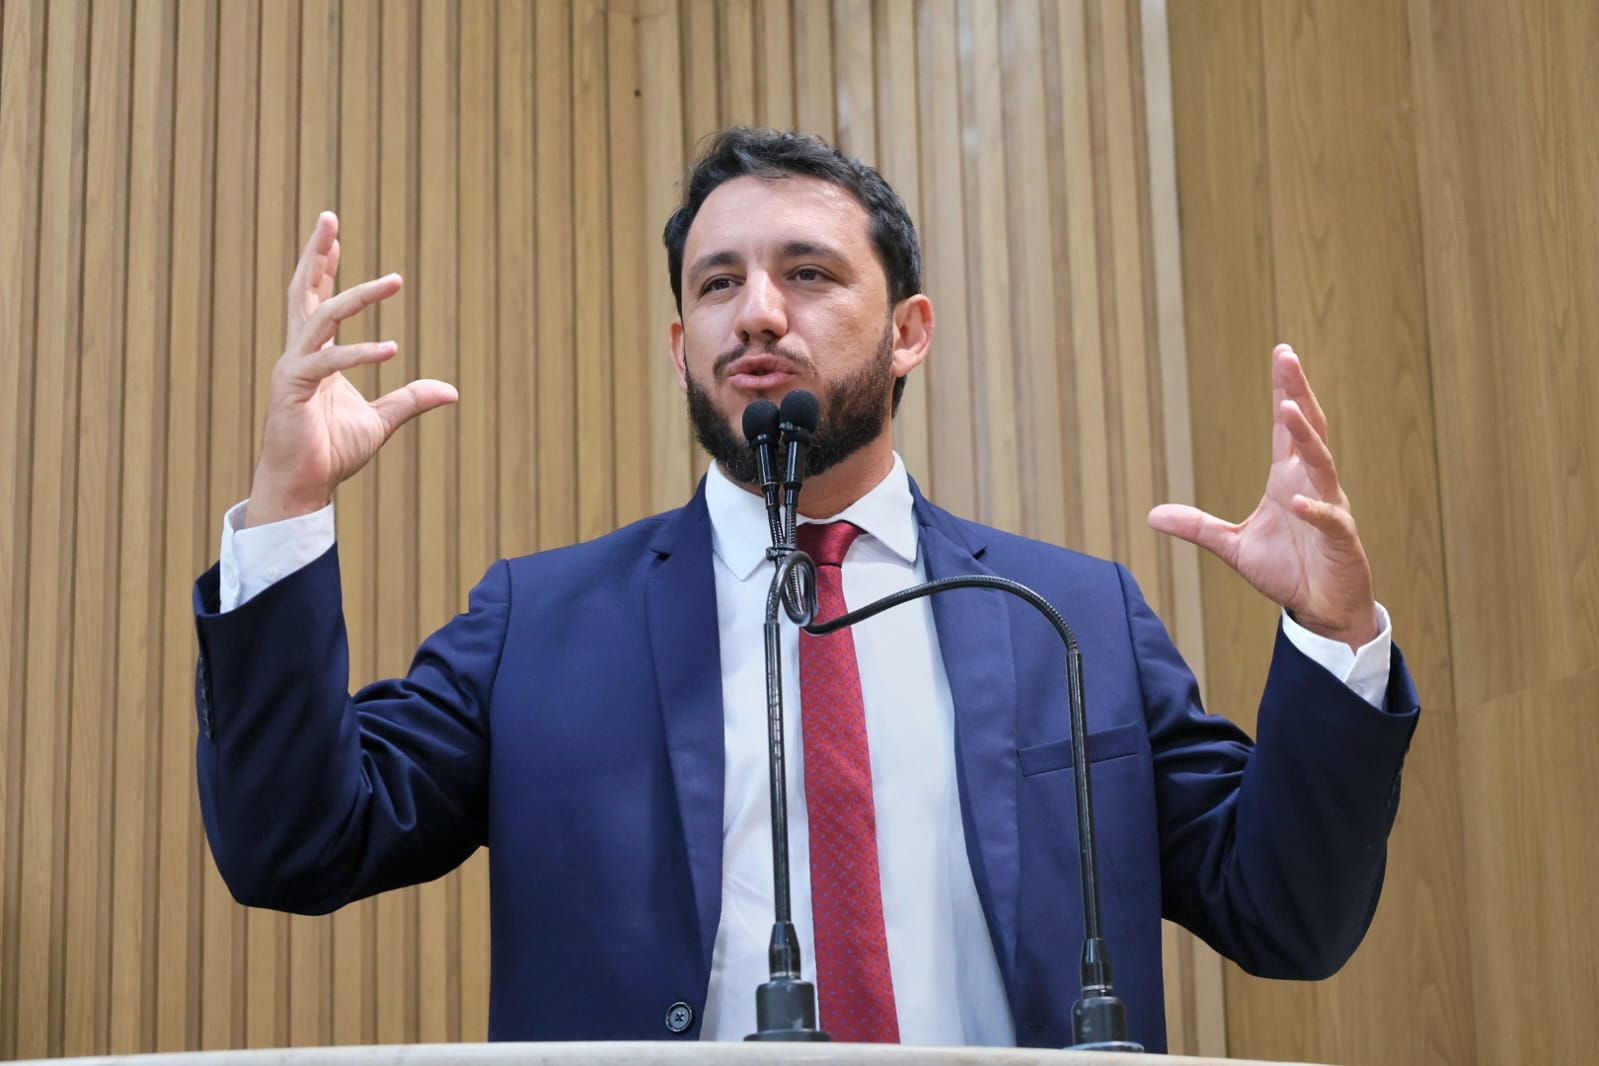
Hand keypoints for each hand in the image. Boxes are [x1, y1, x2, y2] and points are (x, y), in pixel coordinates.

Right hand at [245, 212, 457, 526]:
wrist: (305, 486)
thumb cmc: (332, 451)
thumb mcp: (383, 421)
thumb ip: (411, 400)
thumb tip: (451, 391)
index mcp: (316, 355)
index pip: (318, 301)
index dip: (326, 268)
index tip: (335, 236)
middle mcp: (300, 353)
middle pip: (303, 291)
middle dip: (316, 253)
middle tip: (329, 216)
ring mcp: (294, 368)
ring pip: (322, 316)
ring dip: (357, 295)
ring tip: (394, 280)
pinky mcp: (294, 388)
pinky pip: (329, 362)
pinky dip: (360, 353)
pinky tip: (393, 348)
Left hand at [1148, 344, 1377, 648]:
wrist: (1322, 607)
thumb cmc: (1288, 570)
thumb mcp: (1233, 546)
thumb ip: (1197, 527)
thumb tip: (1152, 515)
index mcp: (1289, 480)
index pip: (1288, 427)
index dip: (1285, 390)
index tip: (1282, 354)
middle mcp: (1311, 485)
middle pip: (1309, 429)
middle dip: (1298, 392)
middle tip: (1288, 357)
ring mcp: (1329, 508)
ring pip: (1321, 465)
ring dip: (1307, 438)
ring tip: (1289, 409)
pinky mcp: (1341, 539)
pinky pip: (1329, 519)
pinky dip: (1315, 510)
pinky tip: (1298, 503)